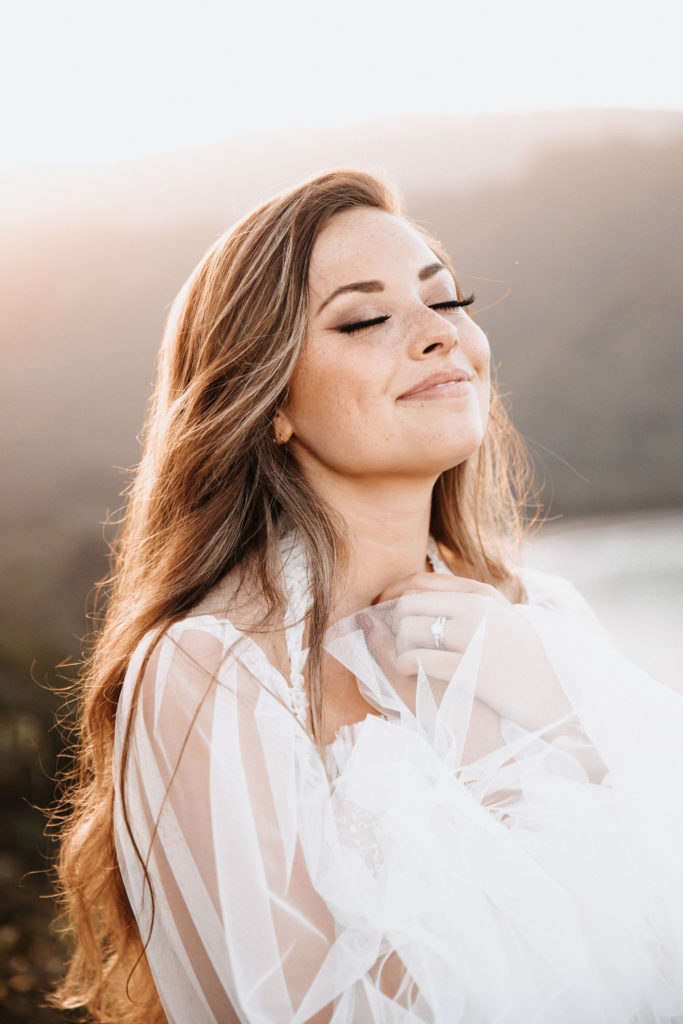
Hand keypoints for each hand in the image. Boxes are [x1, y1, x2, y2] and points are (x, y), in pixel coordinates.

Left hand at [373, 572, 573, 738]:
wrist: (551, 699)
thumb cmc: (522, 662)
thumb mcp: (501, 619)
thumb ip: (468, 603)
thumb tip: (419, 596)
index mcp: (482, 593)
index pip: (420, 581)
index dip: (392, 593)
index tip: (381, 607)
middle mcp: (476, 608)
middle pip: (407, 603)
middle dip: (392, 622)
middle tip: (392, 639)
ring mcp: (472, 637)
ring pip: (407, 629)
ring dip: (396, 644)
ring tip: (402, 657)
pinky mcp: (466, 668)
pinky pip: (417, 659)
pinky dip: (404, 664)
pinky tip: (408, 671)